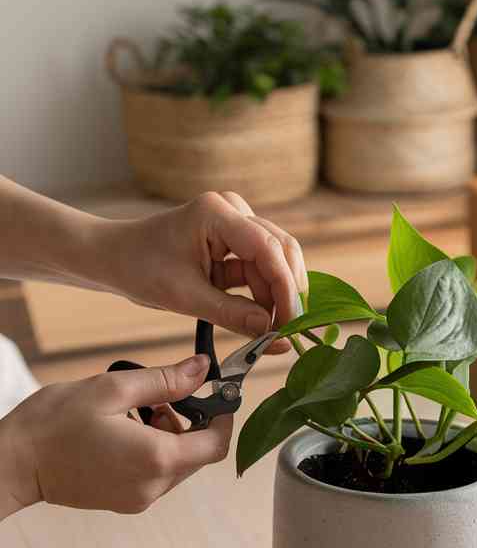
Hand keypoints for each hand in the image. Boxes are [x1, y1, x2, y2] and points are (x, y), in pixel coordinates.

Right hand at [0, 355, 230, 518]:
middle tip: (159, 398)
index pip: (216, 445)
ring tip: (135, 413)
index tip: (214, 395)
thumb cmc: (54, 424)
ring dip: (170, 436)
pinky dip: (153, 451)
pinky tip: (125, 432)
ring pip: (178, 464)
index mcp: (157, 458)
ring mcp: (139, 499)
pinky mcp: (126, 502)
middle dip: (190, 422)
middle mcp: (154, 486)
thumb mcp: (112, 389)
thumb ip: (164, 381)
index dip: (223, 418)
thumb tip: (202, 369)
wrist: (14, 463)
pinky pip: (157, 475)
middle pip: (198, 455)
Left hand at [99, 191, 307, 350]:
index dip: (286, 288)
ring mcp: (235, 224)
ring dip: (275, 297)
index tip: (292, 323)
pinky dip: (263, 296)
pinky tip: (264, 320)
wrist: (113, 257)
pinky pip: (260, 270)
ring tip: (274, 332)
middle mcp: (233, 211)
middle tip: (290, 331)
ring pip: (274, 263)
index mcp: (217, 213)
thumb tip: (273, 335)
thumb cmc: (138, 267)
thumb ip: (233, 315)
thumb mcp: (184, 297)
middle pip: (281, 251)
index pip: (269, 248)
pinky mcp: (234, 242)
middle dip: (287, 292)